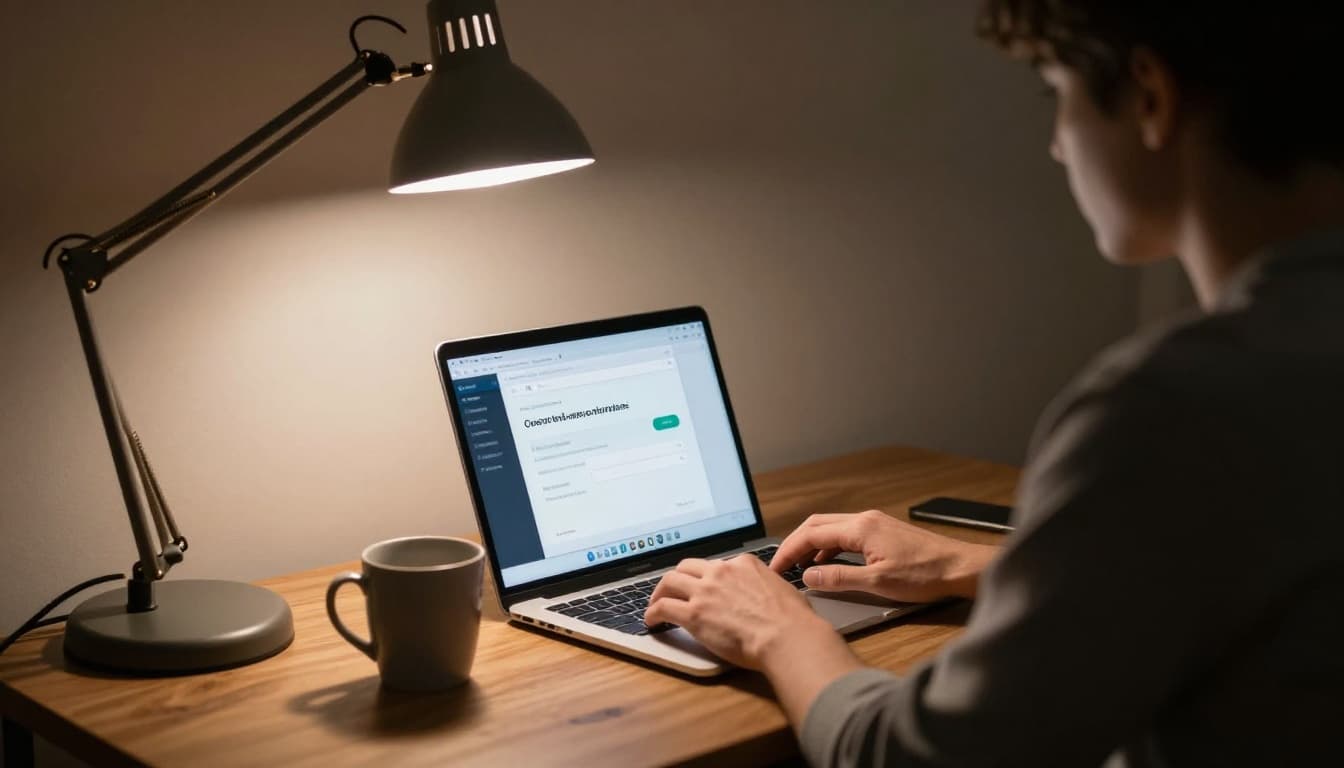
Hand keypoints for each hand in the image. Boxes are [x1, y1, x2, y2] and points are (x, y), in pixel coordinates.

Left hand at [643, 554, 843, 669]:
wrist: (787, 636)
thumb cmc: (793, 620)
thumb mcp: (782, 589)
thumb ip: (767, 586)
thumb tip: (769, 595)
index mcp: (743, 564)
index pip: (716, 565)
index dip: (706, 577)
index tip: (703, 586)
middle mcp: (721, 572)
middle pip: (688, 566)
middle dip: (678, 577)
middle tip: (673, 589)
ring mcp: (705, 591)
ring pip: (670, 581)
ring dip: (659, 591)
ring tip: (655, 603)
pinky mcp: (694, 613)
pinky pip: (663, 607)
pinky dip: (652, 612)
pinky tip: (651, 621)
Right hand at [772, 509, 998, 602]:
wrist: (960, 568)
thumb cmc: (926, 575)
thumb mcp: (878, 583)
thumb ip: (839, 579)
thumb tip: (808, 577)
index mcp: (860, 528)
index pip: (811, 534)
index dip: (788, 551)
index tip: (776, 567)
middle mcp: (865, 519)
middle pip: (817, 525)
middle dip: (795, 544)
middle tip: (781, 566)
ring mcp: (874, 523)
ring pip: (831, 528)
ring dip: (812, 545)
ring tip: (800, 568)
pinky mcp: (882, 531)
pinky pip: (846, 534)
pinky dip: (830, 547)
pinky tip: (829, 565)